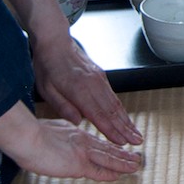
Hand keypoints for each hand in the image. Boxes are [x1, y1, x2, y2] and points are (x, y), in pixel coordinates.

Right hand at [0, 103, 141, 181]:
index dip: (108, 146)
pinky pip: (99, 171)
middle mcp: (82, 140)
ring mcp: (82, 152)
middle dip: (122, 154)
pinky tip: (120, 175)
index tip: (118, 149)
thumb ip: (57, 133)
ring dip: (123, 163)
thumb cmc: (29, 136)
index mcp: (74, 132)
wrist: (27, 137)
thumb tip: (57, 138)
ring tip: (135, 165)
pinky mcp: (79, 164)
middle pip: (107, 148)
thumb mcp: (47, 130)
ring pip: (108, 158)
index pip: (96, 142)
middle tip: (135, 157)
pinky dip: (111, 173)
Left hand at [31, 33, 144, 147]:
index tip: (121, 142)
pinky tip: (125, 118)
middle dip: (126, 128)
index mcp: (78, 89)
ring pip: (115, 102)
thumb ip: (63, 107)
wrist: (56, 41)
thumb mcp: (46, 89)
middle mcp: (93, 83)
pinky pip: (113, 95)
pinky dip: (121, 109)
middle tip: (137, 142)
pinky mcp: (101, 75)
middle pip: (112, 110)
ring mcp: (99, 78)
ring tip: (136, 132)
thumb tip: (78, 122)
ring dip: (127, 119)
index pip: (98, 114)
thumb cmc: (47, 66)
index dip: (111, 130)